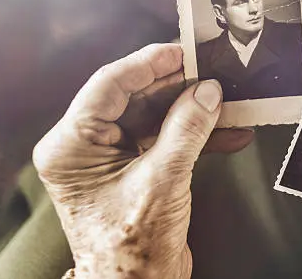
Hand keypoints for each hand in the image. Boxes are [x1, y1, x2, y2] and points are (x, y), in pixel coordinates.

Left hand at [33, 44, 252, 278]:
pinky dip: (199, 136)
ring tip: (228, 101)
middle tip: (213, 73)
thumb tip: (207, 92)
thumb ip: (186, 130)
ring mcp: (114, 157)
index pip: (110, 85)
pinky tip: (229, 133)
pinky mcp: (139, 167)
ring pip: (157, 115)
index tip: (183, 51)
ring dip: (195, 110)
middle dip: (179, 87)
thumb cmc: (131, 250)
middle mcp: (88, 147)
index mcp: (72, 146)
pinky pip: (168, 138)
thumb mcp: (161, 181)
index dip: (149, 63)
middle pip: (137, 97)